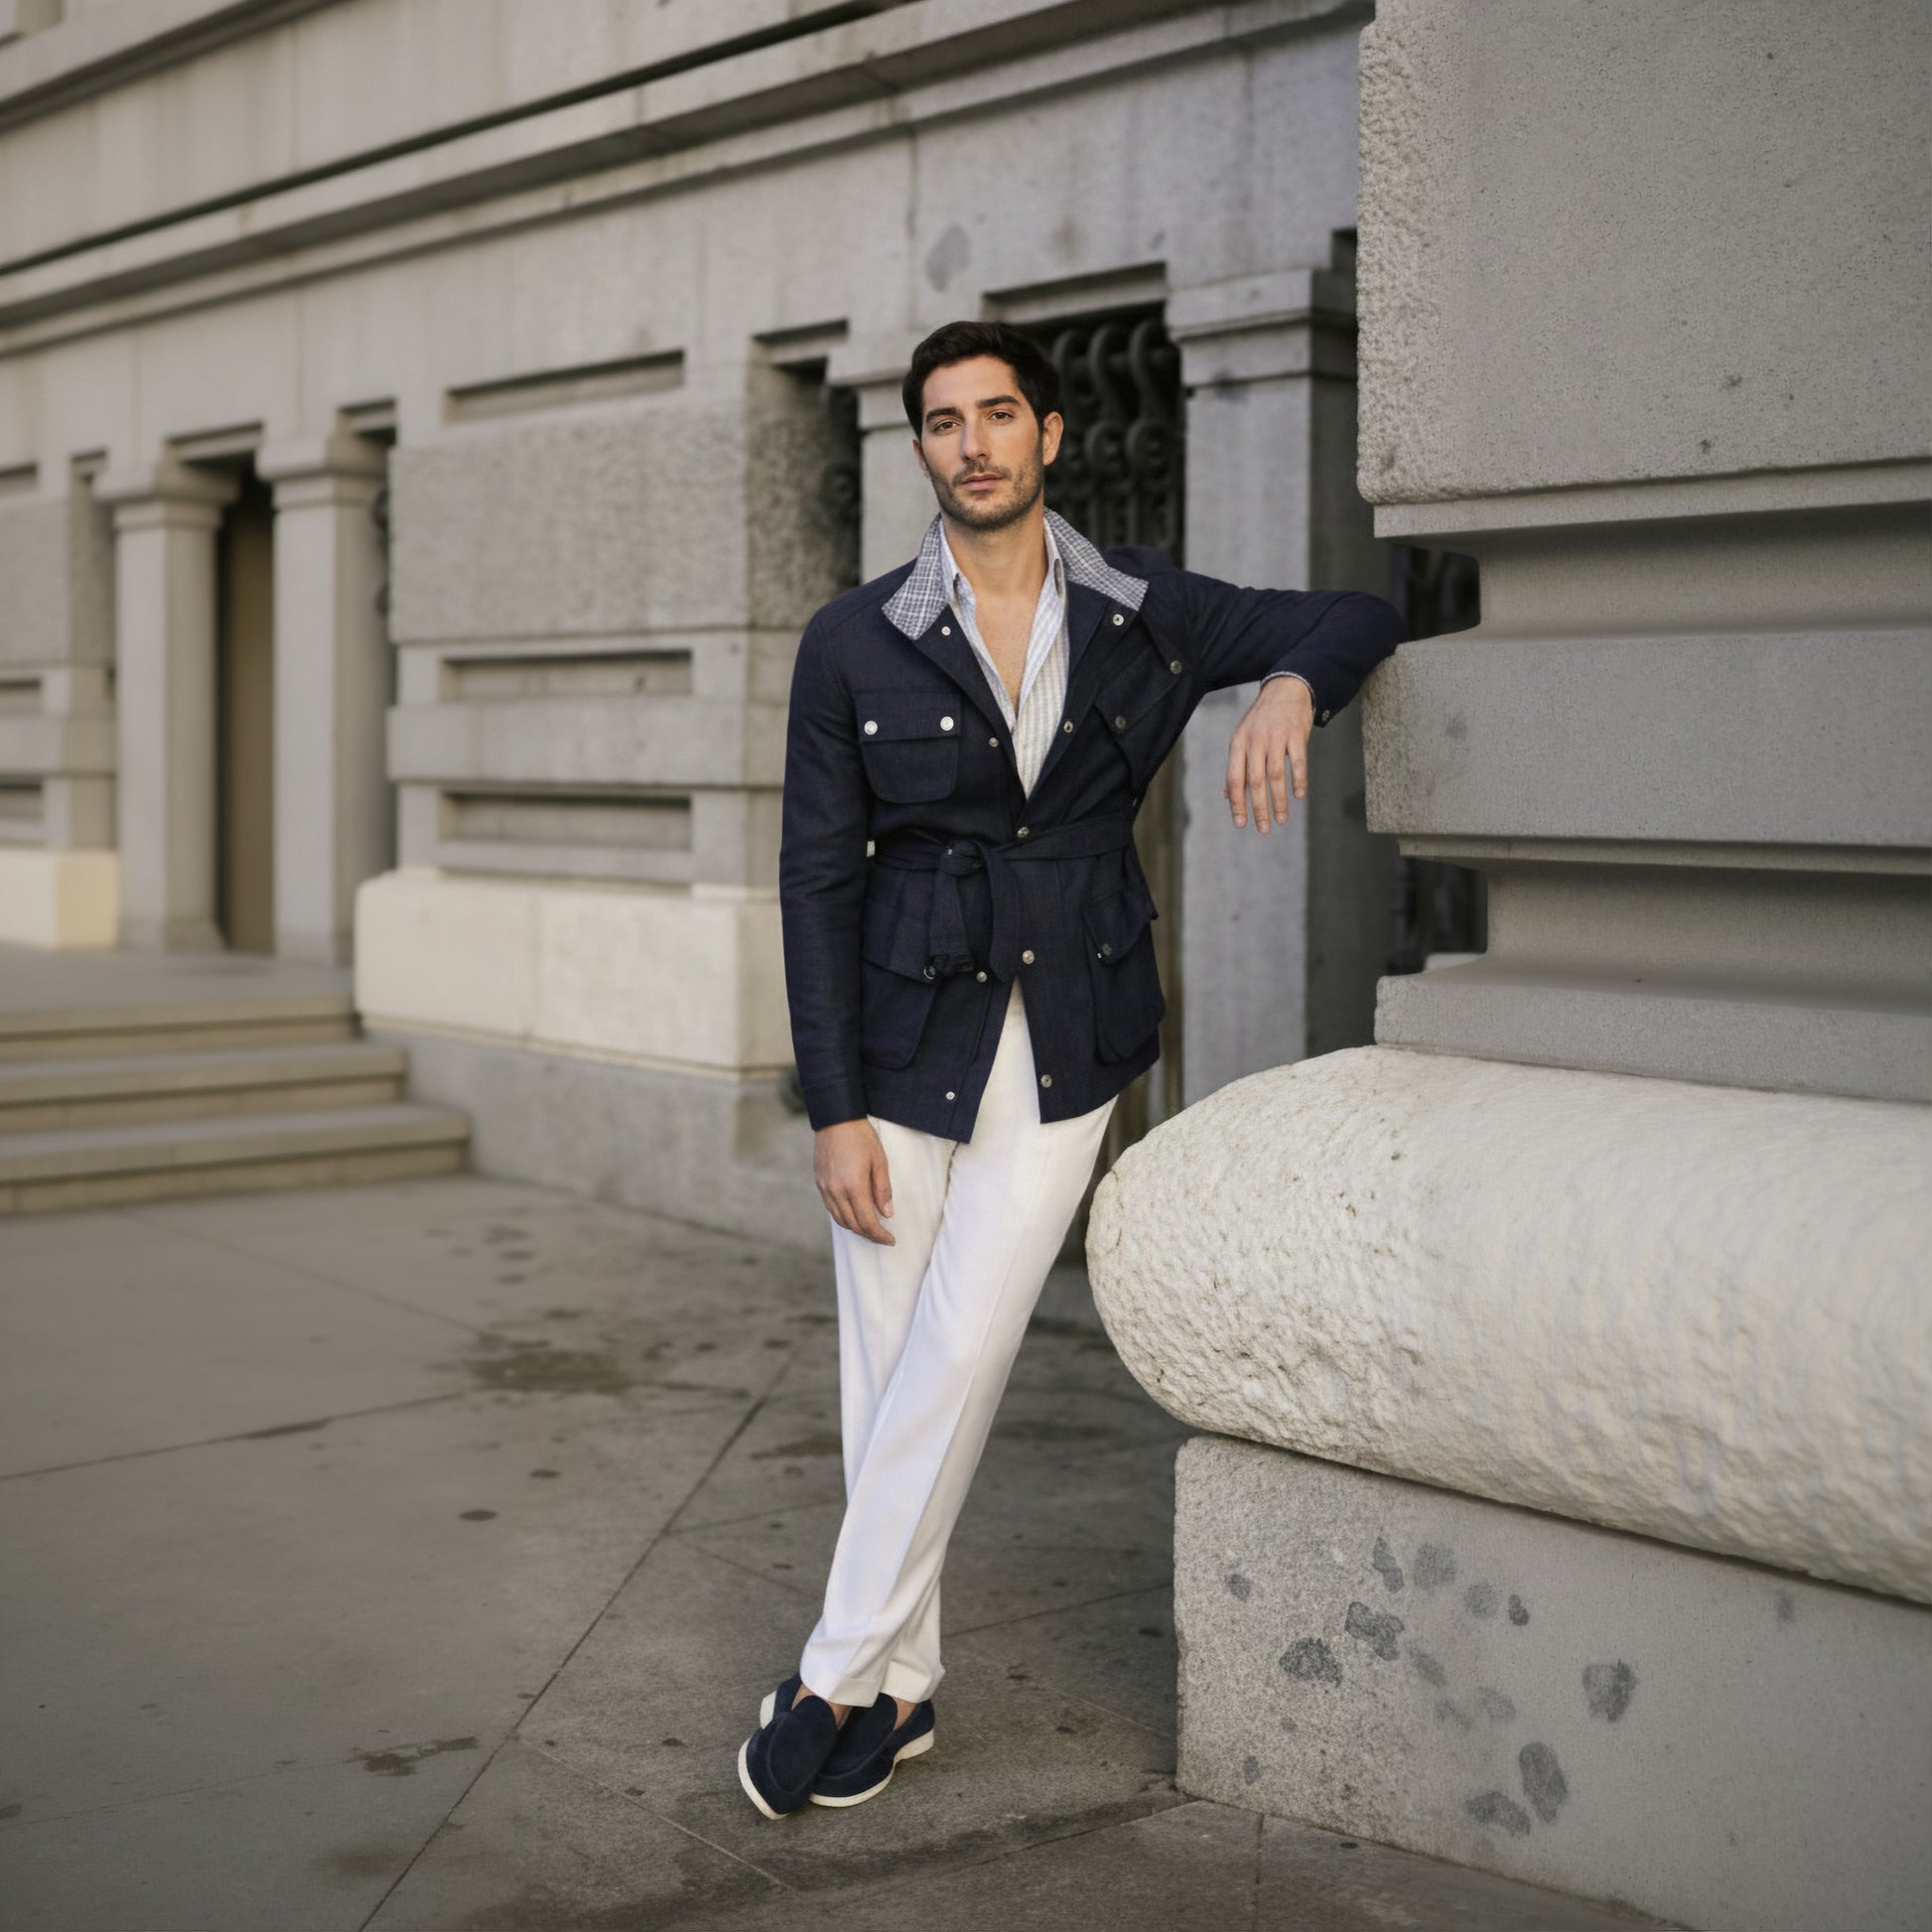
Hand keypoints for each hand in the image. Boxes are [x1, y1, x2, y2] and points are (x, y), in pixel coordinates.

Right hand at [815, 1119, 894, 1244]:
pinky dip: (843, 1216)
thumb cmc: (861, 1137)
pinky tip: (854, 1214)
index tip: (890, 1240)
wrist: (836, 1119)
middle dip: (869, 1234)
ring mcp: (826, 1188)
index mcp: (854, 1186)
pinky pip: (831, 1208)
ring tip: (870, 1228)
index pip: (867, 1221)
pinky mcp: (820, 1183)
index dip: (879, 1235)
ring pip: (840, 1219)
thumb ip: (883, 1189)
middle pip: (853, 1224)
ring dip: (856, 1228)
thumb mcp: (879, 1161)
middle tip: (883, 1237)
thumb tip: (887, 1213)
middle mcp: (836, 1191)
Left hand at [1224, 676, 1312, 833]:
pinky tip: (1299, 795)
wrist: (1286, 689)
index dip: (1237, 803)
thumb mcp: (1242, 738)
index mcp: (1238, 744)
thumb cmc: (1261, 719)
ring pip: (1276, 775)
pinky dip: (1299, 780)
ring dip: (1279, 800)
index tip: (1241, 824)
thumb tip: (1227, 796)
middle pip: (1255, 781)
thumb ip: (1236, 766)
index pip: (1235, 779)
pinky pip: (1298, 761)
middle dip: (1259, 808)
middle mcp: (1255, 741)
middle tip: (1264, 828)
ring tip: (1281, 819)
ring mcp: (1276, 737)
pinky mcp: (1296, 734)